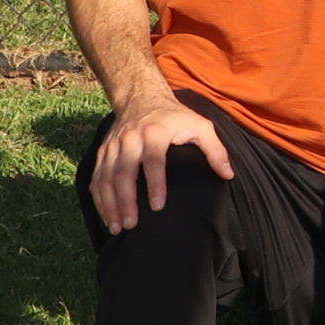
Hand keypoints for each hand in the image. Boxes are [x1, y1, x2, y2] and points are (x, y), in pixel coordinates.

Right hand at [90, 94, 233, 231]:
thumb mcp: (200, 126)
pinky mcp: (103, 152)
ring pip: (106, 177)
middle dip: (126, 200)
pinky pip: (96, 177)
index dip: (155, 184)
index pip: (153, 160)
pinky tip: (106, 215)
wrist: (142, 97)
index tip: (158, 206)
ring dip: (109, 203)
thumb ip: (215, 150)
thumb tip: (228, 175)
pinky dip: (98, 198)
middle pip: (124, 172)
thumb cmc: (175, 117)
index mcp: (155, 132)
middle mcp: (130, 139)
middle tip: (132, 225)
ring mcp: (113, 146)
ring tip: (117, 227)